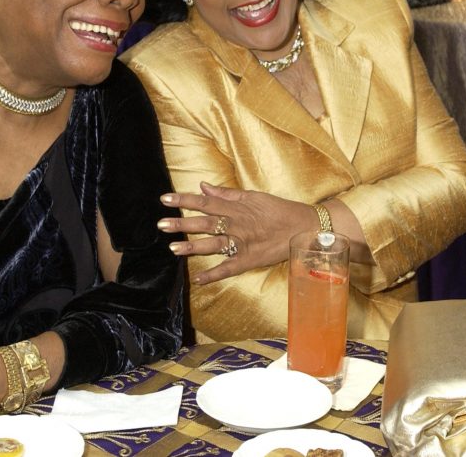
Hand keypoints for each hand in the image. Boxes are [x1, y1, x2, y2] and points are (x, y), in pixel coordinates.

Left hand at [158, 182, 316, 283]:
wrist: (304, 228)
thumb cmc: (278, 209)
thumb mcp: (253, 196)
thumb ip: (226, 193)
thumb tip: (202, 185)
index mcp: (236, 208)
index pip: (205, 202)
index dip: (184, 200)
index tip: (165, 199)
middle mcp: (236, 225)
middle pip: (204, 224)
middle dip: (182, 224)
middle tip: (161, 224)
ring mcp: (242, 244)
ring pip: (213, 245)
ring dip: (192, 247)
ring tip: (172, 249)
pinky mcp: (250, 260)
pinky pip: (229, 268)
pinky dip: (214, 275)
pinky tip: (198, 279)